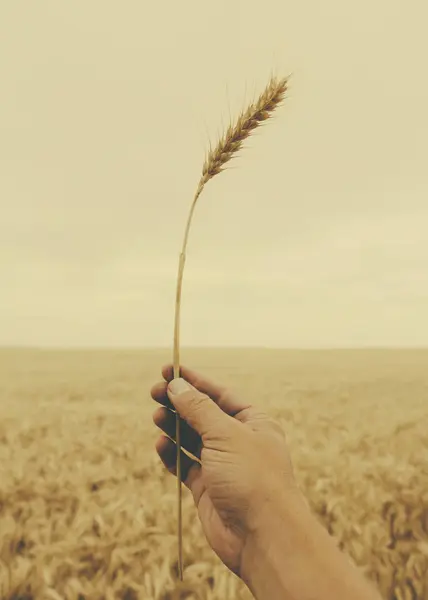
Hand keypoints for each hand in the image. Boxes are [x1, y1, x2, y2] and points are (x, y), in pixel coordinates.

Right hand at [150, 364, 301, 575]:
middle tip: (155, 392)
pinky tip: (161, 444)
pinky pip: (185, 465)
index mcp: (253, 422)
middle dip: (179, 403)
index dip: (194, 381)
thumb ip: (198, 408)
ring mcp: (223, 465)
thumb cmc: (252, 478)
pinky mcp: (208, 488)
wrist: (263, 536)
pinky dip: (172, 454)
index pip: (219, 393)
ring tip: (156, 416)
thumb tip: (177, 385)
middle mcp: (238, 442)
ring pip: (192, 439)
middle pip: (203, 415)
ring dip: (174, 426)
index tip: (169, 369)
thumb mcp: (224, 434)